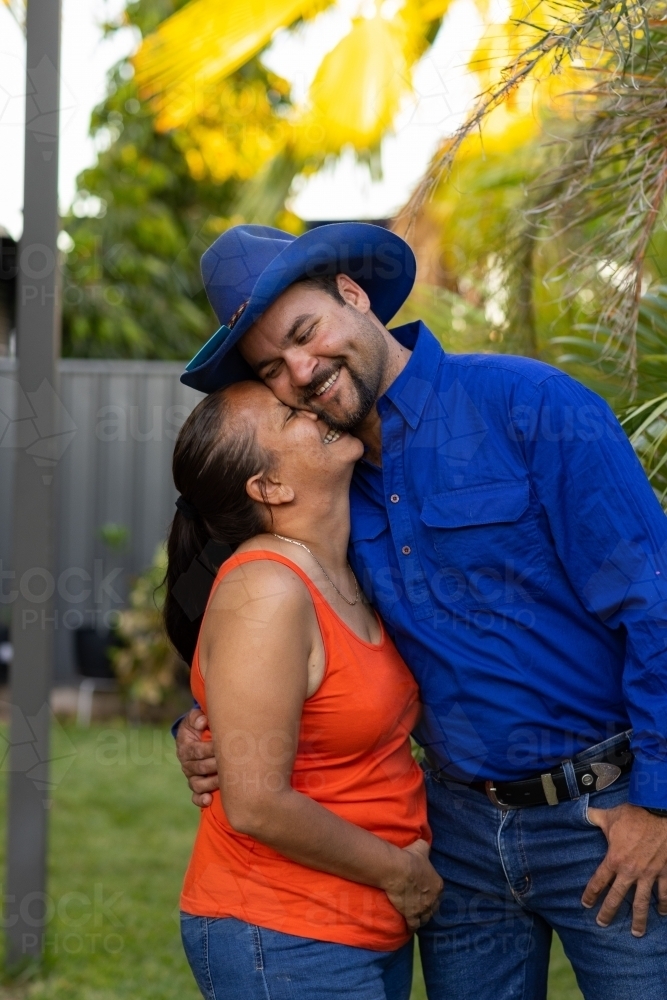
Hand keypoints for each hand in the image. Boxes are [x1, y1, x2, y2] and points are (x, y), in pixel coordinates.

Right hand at [175, 708, 218, 806]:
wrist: (196, 736)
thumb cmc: (199, 726)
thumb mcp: (195, 718)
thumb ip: (197, 717)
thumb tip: (202, 722)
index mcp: (186, 747)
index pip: (197, 750)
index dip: (210, 749)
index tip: (224, 746)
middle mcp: (187, 763)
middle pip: (200, 768)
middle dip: (216, 766)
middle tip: (232, 763)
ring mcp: (191, 776)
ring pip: (198, 784)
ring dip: (212, 783)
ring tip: (225, 780)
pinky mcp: (196, 786)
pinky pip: (195, 796)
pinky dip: (201, 799)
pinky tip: (209, 800)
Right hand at [384, 839, 443, 930]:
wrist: (399, 870)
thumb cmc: (410, 858)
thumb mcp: (421, 848)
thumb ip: (425, 847)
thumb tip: (425, 843)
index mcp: (438, 885)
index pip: (437, 893)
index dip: (431, 894)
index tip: (424, 894)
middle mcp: (433, 899)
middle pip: (433, 908)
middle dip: (428, 908)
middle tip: (420, 907)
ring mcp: (423, 909)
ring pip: (425, 919)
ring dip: (421, 919)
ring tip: (415, 918)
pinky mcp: (411, 915)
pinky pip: (413, 926)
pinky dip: (411, 927)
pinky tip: (408, 929)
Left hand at [583, 802, 666, 935]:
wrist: (658, 812)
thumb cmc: (633, 814)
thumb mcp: (609, 816)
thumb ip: (594, 817)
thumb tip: (581, 813)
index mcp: (614, 859)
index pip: (599, 881)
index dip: (591, 894)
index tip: (586, 904)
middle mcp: (630, 871)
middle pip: (617, 897)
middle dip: (609, 912)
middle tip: (602, 924)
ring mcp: (649, 874)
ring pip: (643, 902)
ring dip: (640, 919)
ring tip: (636, 933)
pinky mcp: (664, 871)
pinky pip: (665, 892)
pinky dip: (664, 904)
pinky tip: (663, 913)